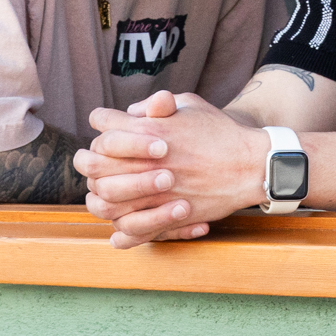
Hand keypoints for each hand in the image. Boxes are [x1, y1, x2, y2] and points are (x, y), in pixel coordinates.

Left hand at [76, 90, 267, 247]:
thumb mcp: (189, 104)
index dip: (100, 122)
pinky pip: (129, 232)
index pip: (104, 125)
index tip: (101, 124)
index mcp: (151, 129)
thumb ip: (157, 104)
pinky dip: (120, 231)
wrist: (247, 164)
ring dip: (97, 196)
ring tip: (101, 193)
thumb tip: (130, 112)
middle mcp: (147, 161)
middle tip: (89, 160)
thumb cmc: (219, 131)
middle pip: (94, 164)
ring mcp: (154, 193)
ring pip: (105, 201)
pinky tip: (119, 224)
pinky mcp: (165, 218)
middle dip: (88, 160)